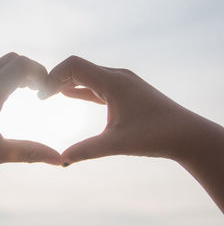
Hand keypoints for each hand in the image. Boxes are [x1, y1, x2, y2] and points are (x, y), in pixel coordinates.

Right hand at [39, 56, 197, 164]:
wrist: (186, 134)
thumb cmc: (155, 136)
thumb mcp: (117, 144)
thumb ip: (87, 150)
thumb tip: (61, 159)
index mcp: (113, 81)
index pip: (74, 66)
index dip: (53, 76)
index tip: (40, 94)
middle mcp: (117, 76)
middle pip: (78, 68)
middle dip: (56, 79)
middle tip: (39, 96)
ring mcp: (122, 82)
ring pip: (88, 75)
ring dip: (68, 83)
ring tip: (48, 95)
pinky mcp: (126, 91)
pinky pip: (97, 85)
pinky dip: (81, 89)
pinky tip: (69, 94)